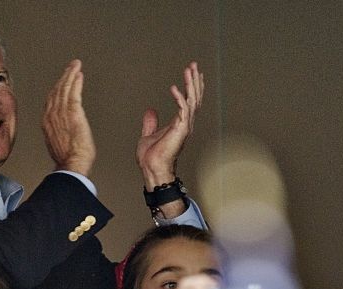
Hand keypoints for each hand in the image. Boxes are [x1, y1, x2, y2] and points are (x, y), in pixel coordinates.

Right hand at [42, 59, 94, 175]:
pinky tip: (79, 74)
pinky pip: (74, 92)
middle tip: (70, 67)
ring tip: (75, 66)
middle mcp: (52, 115)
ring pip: (65, 89)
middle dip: (64, 77)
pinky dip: (76, 82)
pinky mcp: (73, 113)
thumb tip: (61, 132)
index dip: (57, 88)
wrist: (71, 164)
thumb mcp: (57, 143)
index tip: (63, 80)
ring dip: (70, 75)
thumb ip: (58, 132)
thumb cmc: (67, 159)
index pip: (51, 100)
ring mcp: (62, 113)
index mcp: (47, 122)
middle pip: (57, 91)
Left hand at [136, 62, 203, 216]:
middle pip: (194, 98)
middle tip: (194, 65)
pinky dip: (179, 98)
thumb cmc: (151, 157)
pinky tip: (174, 88)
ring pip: (192, 101)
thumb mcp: (148, 134)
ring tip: (190, 69)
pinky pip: (183, 110)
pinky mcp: (180, 130)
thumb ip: (150, 122)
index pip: (189, 101)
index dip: (191, 87)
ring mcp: (184, 127)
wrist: (151, 169)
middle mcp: (185, 124)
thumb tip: (150, 111)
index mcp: (179, 124)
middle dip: (194, 81)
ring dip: (191, 84)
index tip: (192, 73)